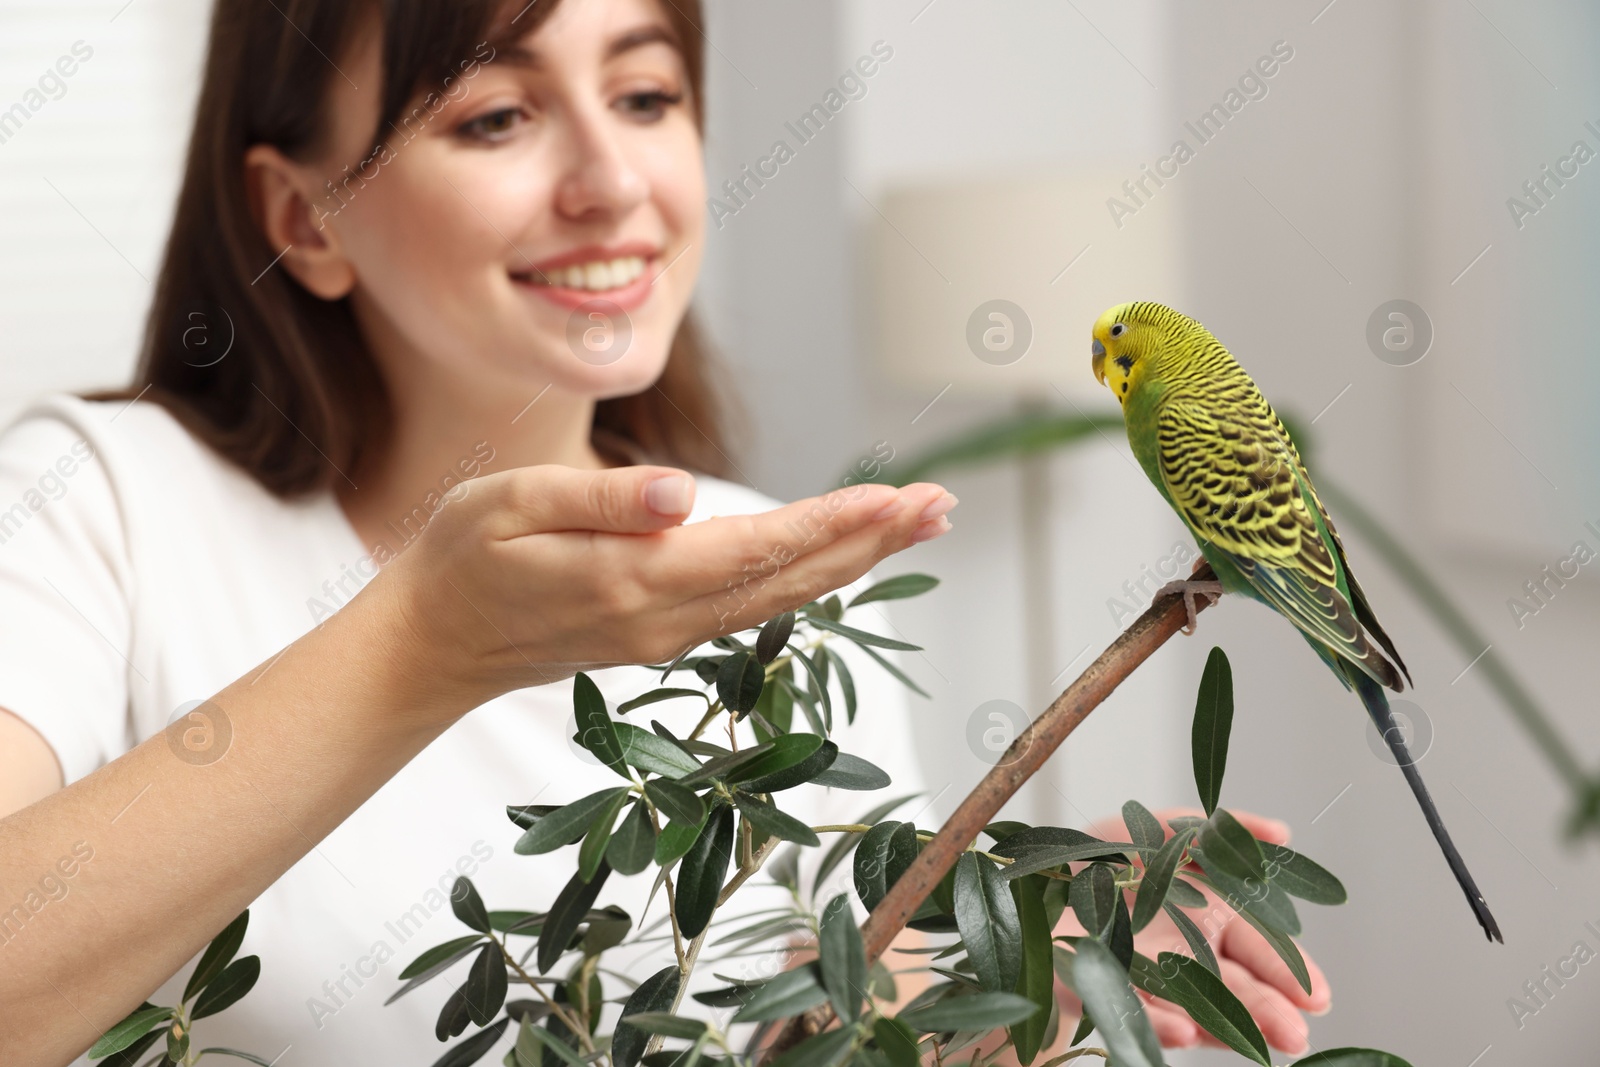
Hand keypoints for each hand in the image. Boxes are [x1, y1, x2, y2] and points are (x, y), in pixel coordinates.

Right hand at [368, 464, 954, 714]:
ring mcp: (668, 635)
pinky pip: (754, 606)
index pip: (760, 548)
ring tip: (914, 524)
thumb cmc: (461, 559)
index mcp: (635, 581)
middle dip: (873, 541)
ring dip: (854, 560)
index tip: (900, 497)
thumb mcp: (510, 507)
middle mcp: (666, 619)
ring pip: (783, 597)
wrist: (431, 645)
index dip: (836, 522)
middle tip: (942, 506)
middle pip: (793, 578)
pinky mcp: (662, 635)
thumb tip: (683, 495)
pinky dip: (809, 577)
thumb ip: (601, 501)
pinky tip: (839, 557)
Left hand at [1056, 807, 1331, 1054]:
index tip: (1318, 995)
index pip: (1260, 949)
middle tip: (1298, 1032)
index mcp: (1208, 920)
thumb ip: (1215, 830)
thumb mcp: (1156, 830)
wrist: (1029, 889)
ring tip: (1266, 1043)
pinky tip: (1183, 1031)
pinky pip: (1135, 1012)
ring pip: (1198, 1008)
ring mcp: (1150, 981)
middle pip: (1237, 986)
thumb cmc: (1100, 859)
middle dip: (1271, 1010)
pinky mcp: (1106, 995)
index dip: (1290, 972)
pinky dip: (1159, 1023)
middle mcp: (1186, 957)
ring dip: (1230, 1025)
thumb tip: (1283, 831)